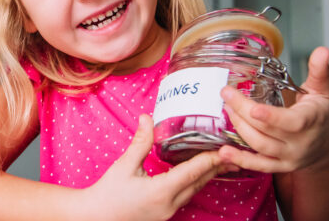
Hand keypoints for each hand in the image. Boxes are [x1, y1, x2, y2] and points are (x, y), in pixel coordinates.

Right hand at [81, 114, 237, 220]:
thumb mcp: (125, 165)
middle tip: (233, 153)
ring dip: (207, 176)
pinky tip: (197, 174)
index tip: (224, 148)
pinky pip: (185, 196)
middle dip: (216, 167)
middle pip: (199, 183)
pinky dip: (195, 183)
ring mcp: (167, 212)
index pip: (193, 172)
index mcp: (161, 191)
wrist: (94, 217)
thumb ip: (141, 142)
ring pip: (194, 191)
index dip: (210, 159)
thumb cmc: (108, 193)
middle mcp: (169, 204)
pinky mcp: (164, 214)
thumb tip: (147, 117)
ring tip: (221, 162)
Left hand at [218, 47, 328, 172]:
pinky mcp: (279, 166)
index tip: (252, 108)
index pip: (291, 122)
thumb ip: (320, 70)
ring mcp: (289, 156)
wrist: (328, 146)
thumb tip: (323, 50)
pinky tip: (223, 151)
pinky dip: (240, 160)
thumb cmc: (322, 114)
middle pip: (267, 130)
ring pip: (260, 146)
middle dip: (243, 112)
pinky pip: (258, 165)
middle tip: (226, 94)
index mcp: (311, 121)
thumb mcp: (324, 90)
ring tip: (226, 109)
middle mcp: (300, 142)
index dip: (271, 116)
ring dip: (239, 128)